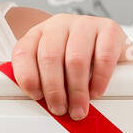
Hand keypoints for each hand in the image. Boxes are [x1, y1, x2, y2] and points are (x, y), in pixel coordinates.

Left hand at [9, 13, 132, 119]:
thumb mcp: (53, 68)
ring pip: (76, 59)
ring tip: (78, 107)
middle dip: (54, 90)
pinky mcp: (109, 29)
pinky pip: (104, 57)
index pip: (24, 52)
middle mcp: (59, 24)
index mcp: (38, 33)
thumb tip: (43, 104)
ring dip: (76, 90)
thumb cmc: (73, 58)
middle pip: (50, 57)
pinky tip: (95, 91)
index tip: (36, 96)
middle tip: (60, 108)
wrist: (104, 42)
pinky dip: (99, 79)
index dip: (28, 77)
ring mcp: (84, 24)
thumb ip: (42, 82)